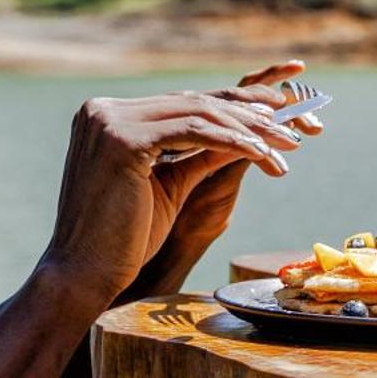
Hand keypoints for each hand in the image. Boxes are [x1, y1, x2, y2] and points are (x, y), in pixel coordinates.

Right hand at [36, 76, 306, 310]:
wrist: (85, 274)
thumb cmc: (123, 238)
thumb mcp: (169, 184)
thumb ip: (200, 153)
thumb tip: (245, 133)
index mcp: (107, 116)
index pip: (181, 104)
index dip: (231, 107)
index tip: (274, 112)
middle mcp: (103, 110)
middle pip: (193, 103)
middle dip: (248, 115)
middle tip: (291, 128)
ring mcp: (109, 121)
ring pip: (199, 114)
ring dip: (250, 130)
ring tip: (287, 145)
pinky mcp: (122, 140)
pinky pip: (194, 132)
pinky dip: (234, 141)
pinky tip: (263, 154)